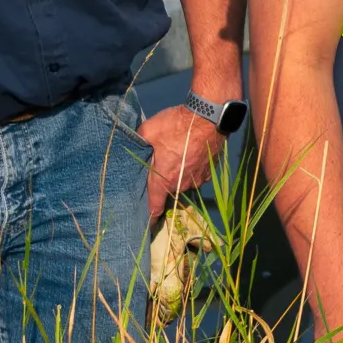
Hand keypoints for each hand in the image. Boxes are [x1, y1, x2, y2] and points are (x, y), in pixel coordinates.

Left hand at [139, 104, 225, 221]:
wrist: (208, 117)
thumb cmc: (176, 126)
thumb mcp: (148, 131)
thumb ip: (137, 142)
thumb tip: (132, 146)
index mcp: (163, 181)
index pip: (154, 208)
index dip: (149, 219)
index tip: (146, 225)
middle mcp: (181, 185)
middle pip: (168, 191)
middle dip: (163, 183)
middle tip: (159, 167)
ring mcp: (197, 180)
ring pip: (183, 182)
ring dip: (179, 174)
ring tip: (177, 156)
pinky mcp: (209, 172)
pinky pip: (196, 175)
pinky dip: (192, 168)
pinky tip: (190, 153)